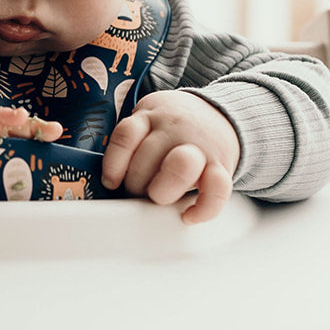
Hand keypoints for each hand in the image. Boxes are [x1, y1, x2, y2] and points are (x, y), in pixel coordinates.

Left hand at [101, 91, 239, 223]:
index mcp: (151, 117)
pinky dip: (202, 209)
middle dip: (136, 183)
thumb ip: (131, 143)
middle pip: (149, 156)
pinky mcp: (221, 166)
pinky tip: (188, 215)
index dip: (114, 163)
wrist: (221, 114)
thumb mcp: (148, 120)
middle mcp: (175, 129)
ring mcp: (199, 146)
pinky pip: (217, 189)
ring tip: (158, 197)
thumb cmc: (174, 127)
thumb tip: (108, 183)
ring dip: (163, 190)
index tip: (111, 182)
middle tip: (137, 190)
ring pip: (181, 166)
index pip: (126, 136)